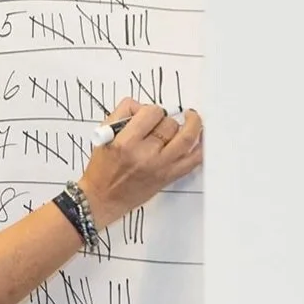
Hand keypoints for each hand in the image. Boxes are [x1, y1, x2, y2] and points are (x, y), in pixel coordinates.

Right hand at [78, 98, 202, 226]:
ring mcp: (160, 166)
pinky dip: (201, 146)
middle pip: (169, 124)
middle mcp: (144, 155)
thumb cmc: (102, 168)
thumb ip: (121, 113)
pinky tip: (200, 137)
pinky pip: (194, 159)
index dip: (152, 110)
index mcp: (125, 143)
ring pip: (187, 138)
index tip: (149, 114)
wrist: (103, 197)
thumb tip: (142, 106)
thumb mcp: (102, 135)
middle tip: (160, 123)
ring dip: (192, 124)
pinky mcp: (169, 176)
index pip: (151, 113)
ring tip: (191, 119)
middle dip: (166, 119)